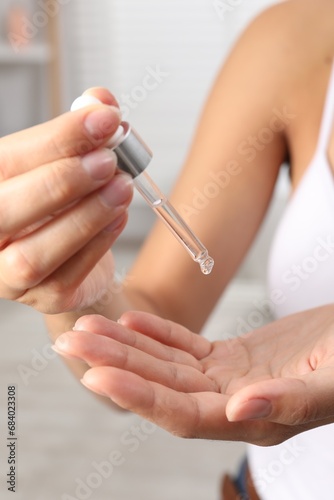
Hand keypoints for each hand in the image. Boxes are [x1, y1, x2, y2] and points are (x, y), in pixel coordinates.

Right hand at [0, 88, 132, 312]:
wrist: (76, 253)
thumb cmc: (60, 203)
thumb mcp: (64, 161)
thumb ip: (78, 131)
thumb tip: (100, 100)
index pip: (6, 162)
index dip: (56, 138)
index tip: (103, 118)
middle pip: (6, 211)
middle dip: (62, 181)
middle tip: (109, 160)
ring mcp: (6, 276)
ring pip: (34, 255)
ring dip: (84, 217)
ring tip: (122, 187)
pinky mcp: (42, 298)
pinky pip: (67, 276)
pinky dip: (98, 243)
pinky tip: (118, 216)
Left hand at [53, 304, 333, 445]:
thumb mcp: (333, 381)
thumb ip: (289, 401)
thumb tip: (238, 412)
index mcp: (253, 420)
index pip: (181, 413)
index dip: (138, 396)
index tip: (95, 374)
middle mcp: (233, 404)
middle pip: (163, 386)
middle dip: (115, 364)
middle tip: (72, 340)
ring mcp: (230, 379)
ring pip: (168, 364)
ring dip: (127, 345)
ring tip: (90, 326)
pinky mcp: (234, 356)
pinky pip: (187, 347)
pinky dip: (158, 334)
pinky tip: (131, 321)